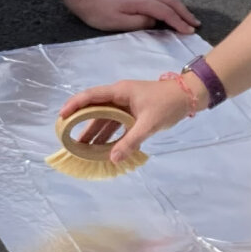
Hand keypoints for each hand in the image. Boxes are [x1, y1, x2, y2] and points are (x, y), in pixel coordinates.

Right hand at [58, 75, 201, 165]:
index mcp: (119, 92)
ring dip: (95, 133)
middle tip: (68, 139)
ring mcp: (126, 104)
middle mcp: (119, 97)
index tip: (62, 116)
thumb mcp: (149, 123)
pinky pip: (115, 124)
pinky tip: (103, 148)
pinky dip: (109, 135)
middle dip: (81, 124)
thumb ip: (131, 141)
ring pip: (105, 119)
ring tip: (82, 149)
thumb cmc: (168, 104)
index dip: (75, 105)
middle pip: (95, 110)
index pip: (91, 97)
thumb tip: (113, 158)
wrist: (189, 96)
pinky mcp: (133, 112)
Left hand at [68, 0, 197, 34]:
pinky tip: (171, 7)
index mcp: (142, 2)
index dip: (179, 22)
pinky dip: (171, 2)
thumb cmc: (99, 13)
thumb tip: (155, 21)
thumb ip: (139, 22)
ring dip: (180, 7)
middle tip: (196, 24)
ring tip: (188, 17)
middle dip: (184, 13)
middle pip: (171, 2)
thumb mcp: (118, 23)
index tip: (189, 31)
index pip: (166, 12)